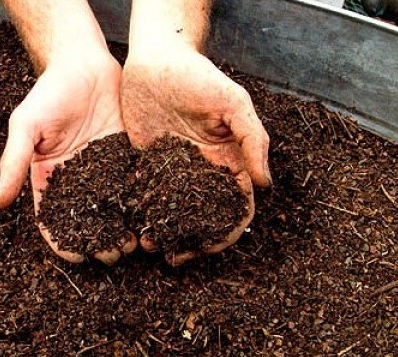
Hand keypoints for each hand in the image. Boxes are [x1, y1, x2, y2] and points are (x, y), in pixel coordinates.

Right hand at [0, 49, 136, 264]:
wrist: (84, 65)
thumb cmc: (50, 92)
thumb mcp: (26, 126)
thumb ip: (14, 163)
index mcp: (49, 178)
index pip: (53, 218)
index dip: (62, 241)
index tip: (75, 257)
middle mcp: (77, 179)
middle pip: (87, 220)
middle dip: (98, 241)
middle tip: (113, 255)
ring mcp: (103, 171)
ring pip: (113, 209)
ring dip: (122, 229)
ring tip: (134, 244)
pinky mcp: (126, 159)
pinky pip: (133, 186)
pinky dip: (140, 205)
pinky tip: (150, 218)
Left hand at [121, 43, 270, 265]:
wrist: (156, 60)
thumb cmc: (199, 76)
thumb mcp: (233, 103)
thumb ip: (253, 140)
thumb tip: (265, 184)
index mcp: (227, 162)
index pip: (234, 206)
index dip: (226, 231)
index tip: (208, 246)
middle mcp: (201, 172)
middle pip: (201, 217)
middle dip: (191, 240)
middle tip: (173, 256)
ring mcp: (173, 171)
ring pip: (172, 212)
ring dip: (164, 232)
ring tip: (150, 244)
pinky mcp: (146, 164)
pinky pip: (145, 195)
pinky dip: (142, 213)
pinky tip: (133, 224)